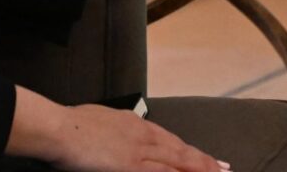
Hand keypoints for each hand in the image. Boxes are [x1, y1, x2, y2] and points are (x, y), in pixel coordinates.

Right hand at [8, 88, 227, 171]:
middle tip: (226, 170)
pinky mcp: (131, 166)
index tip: (209, 158)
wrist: (60, 128)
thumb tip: (123, 132)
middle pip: (181, 152)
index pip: (172, 141)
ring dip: (200, 170)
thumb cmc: (73, 124)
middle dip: (205, 162)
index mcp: (137, 125)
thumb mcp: (103, 119)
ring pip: (178, 163)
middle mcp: (144, 137)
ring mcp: (140, 152)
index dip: (192, 151)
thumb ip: (118, 128)